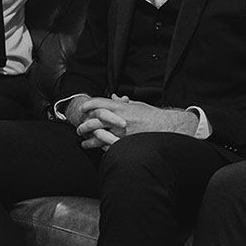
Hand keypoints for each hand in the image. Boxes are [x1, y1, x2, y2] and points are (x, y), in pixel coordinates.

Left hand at [74, 94, 197, 148]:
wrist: (166, 127)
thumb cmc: (153, 116)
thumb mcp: (137, 105)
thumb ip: (123, 102)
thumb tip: (113, 96)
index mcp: (122, 108)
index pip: (100, 104)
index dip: (89, 105)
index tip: (82, 108)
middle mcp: (120, 119)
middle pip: (96, 120)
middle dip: (85, 124)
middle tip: (79, 127)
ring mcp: (122, 133)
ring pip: (99, 135)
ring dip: (89, 139)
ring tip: (83, 141)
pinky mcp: (125, 144)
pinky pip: (108, 146)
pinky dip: (99, 147)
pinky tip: (95, 149)